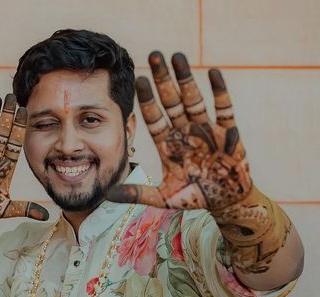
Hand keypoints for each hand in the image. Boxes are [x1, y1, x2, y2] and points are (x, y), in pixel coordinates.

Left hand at [106, 52, 251, 211]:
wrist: (226, 202)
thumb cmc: (194, 199)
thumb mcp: (163, 198)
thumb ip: (137, 193)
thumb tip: (108, 195)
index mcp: (168, 146)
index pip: (154, 118)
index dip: (147, 100)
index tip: (138, 81)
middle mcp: (184, 133)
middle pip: (171, 102)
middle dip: (163, 80)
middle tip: (153, 55)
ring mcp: (205, 130)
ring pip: (193, 99)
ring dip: (186, 78)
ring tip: (176, 56)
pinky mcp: (227, 131)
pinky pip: (223, 107)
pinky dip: (219, 91)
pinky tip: (212, 72)